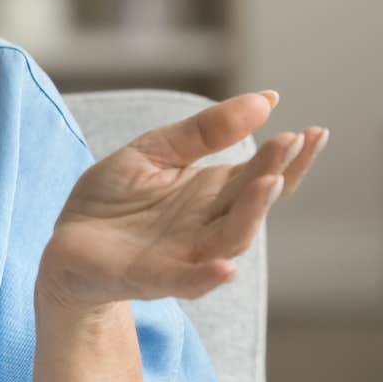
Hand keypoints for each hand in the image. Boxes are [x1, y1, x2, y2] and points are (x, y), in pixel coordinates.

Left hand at [35, 90, 327, 318]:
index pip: (261, 174)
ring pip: (229, 239)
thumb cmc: (113, 198)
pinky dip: (206, 278)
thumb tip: (266, 99)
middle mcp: (207, 226)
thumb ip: (205, 131)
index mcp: (212, 193)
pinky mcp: (151, 279)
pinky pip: (186, 282)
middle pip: (252, 203)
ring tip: (269, 181)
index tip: (315, 131)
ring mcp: (183, 255)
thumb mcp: (155, 150)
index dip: (290, 157)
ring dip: (251, 213)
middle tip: (292, 143)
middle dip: (274, 173)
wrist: (67, 242)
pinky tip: (225, 268)